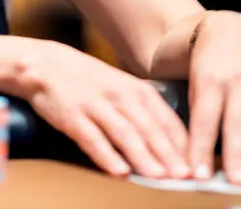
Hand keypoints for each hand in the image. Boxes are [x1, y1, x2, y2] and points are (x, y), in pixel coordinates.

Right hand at [14, 39, 191, 178]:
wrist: (45, 64)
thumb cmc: (87, 80)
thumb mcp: (121, 87)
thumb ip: (143, 111)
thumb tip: (169, 142)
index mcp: (136, 89)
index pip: (166, 118)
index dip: (182, 142)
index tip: (196, 163)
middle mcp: (119, 96)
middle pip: (149, 128)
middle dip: (169, 154)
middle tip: (184, 176)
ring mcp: (95, 106)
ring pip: (124, 133)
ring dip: (143, 156)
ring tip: (159, 176)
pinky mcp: (72, 116)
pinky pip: (92, 138)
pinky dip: (106, 155)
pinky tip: (119, 171)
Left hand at [185, 11, 240, 185]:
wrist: (234, 23)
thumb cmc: (202, 53)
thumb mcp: (188, 70)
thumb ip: (191, 103)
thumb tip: (187, 144)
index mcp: (208, 75)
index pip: (204, 117)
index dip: (201, 146)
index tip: (198, 172)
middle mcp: (236, 80)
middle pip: (235, 123)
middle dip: (235, 154)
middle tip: (234, 182)